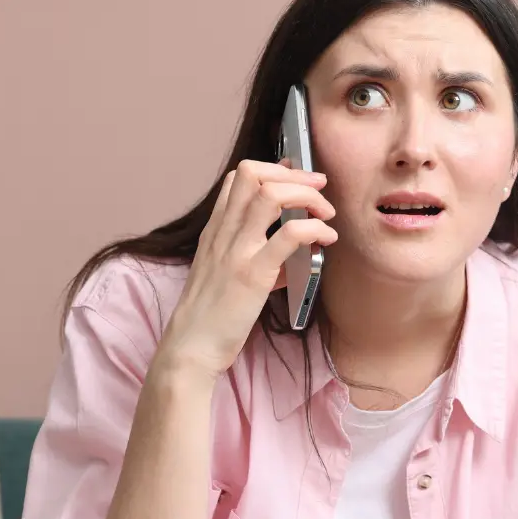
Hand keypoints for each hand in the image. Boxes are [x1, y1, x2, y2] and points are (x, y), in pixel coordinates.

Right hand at [156, 160, 336, 381]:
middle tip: (319, 187)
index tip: (296, 179)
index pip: (237, 179)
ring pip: (272, 196)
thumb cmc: (210, 317)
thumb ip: (258, 258)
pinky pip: (290, 235)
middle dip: (294, 174)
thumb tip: (295, 253)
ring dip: (307, 196)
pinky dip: (315, 230)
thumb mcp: (226, 276)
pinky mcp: (253, 274)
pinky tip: (326, 240)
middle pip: (254, 175)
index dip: (271, 170)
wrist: (191, 347)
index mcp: (215, 231)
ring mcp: (237, 251)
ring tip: (325, 212)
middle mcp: (223, 233)